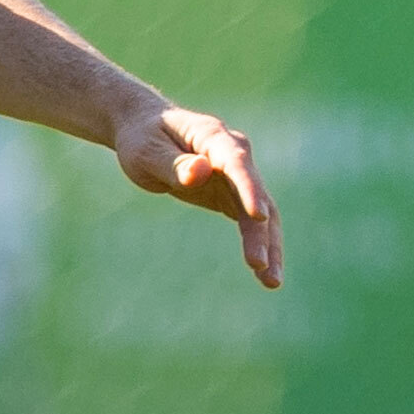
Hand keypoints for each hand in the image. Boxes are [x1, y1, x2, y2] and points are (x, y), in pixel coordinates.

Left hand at [116, 104, 282, 289]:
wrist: (144, 130)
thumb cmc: (142, 139)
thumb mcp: (146, 152)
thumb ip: (173, 164)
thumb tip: (199, 172)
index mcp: (213, 136)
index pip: (236, 163)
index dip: (249, 189)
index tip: (258, 215)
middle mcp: (234, 154)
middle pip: (257, 194)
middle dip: (262, 232)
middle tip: (260, 267)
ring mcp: (236, 176)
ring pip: (261, 214)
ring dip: (268, 246)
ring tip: (271, 283)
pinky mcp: (231, 194)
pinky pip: (251, 222)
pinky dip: (258, 245)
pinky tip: (263, 274)